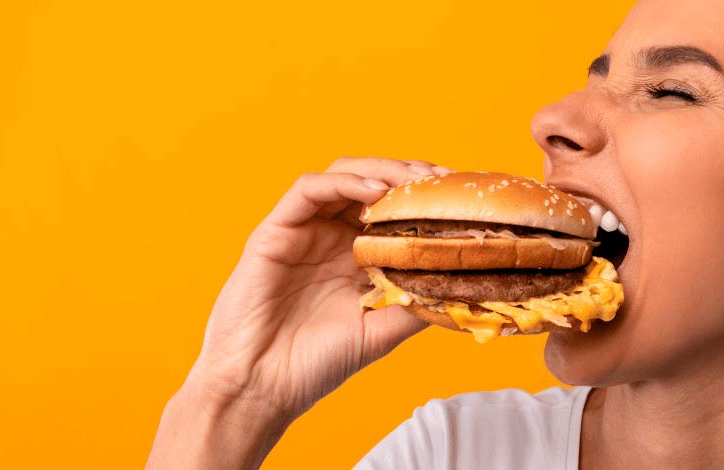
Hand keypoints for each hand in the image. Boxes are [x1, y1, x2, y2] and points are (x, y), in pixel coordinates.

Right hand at [147, 157, 449, 468]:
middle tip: (443, 180)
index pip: (394, 209)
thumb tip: (462, 283)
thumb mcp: (382, 330)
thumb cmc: (315, 364)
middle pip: (373, 183)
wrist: (262, 387)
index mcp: (356, 255)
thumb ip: (416, 302)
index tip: (461, 195)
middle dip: (411, 176)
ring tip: (415, 180)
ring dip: (382, 171)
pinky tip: (375, 192)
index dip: (426, 197)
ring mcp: (303, 231)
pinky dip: (344, 182)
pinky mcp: (274, 231)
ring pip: (343, 176)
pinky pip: (308, 190)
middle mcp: (330, 236)